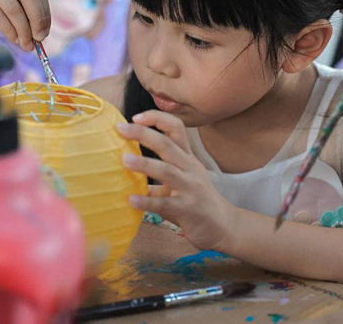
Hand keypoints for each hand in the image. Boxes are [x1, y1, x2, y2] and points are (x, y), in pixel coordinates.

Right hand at [0, 0, 50, 51]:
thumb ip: (25, 6)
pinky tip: (13, 39)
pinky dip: (9, 31)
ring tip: (25, 45)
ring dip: (22, 30)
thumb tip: (43, 31)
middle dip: (37, 20)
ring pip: (13, 8)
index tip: (45, 32)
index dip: (44, 13)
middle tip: (39, 39)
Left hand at [116, 110, 234, 251]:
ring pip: (166, 171)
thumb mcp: (180, 177)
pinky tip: (131, 200)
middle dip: (143, 134)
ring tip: (123, 160)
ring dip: (144, 164)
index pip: (176, 127)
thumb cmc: (194, 198)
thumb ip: (158, 167)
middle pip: (167, 144)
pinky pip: (165, 204)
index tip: (135, 117)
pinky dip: (147, 201)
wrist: (222, 225)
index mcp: (187, 157)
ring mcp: (190, 188)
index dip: (157, 118)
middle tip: (120, 128)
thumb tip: (124, 160)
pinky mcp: (187, 210)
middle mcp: (190, 168)